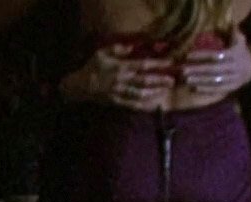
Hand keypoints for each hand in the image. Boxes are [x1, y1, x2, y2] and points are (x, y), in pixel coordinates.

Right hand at [61, 46, 175, 110]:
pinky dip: (143, 105)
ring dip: (154, 92)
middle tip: (172, 80)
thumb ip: (118, 49)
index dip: (157, 64)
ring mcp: (119, 92)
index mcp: (120, 67)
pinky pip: (131, 104)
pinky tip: (152, 104)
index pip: (143, 65)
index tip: (170, 63)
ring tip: (165, 91)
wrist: (78, 86)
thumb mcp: (102, 53)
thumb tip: (133, 46)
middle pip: (145, 80)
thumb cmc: (91, 67)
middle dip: (160, 80)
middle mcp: (121, 80)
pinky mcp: (116, 101)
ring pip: (140, 93)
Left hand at [178, 30, 250, 94]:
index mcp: (234, 55)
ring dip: (200, 80)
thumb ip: (234, 34)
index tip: (188, 55)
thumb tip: (231, 23)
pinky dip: (206, 89)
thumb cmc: (240, 54)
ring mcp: (234, 78)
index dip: (202, 55)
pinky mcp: (232, 88)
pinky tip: (195, 88)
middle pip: (213, 69)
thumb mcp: (239, 42)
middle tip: (183, 70)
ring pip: (215, 80)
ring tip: (186, 80)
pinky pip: (218, 90)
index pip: (216, 55)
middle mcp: (234, 67)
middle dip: (197, 70)